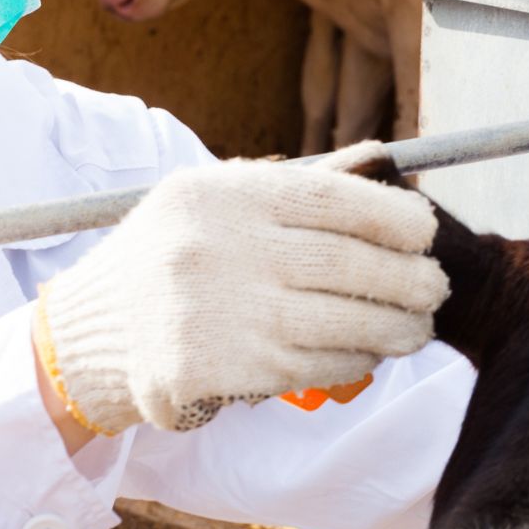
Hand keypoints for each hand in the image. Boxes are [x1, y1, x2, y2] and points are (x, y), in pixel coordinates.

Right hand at [35, 143, 448, 433]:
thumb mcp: (215, 200)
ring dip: (392, 328)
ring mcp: (217, 310)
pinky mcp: (217, 367)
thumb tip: (382, 161)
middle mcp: (219, 247)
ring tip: (416, 328)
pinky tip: (368, 354)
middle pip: (344, 262)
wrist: (92, 332)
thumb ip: (298, 184)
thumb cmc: (169, 257)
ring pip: (338, 320)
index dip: (392, 217)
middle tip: (435, 288)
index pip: (331, 199)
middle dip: (405, 279)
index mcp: (222, 194)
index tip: (426, 232)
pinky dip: (352, 361)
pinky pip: (312, 364)